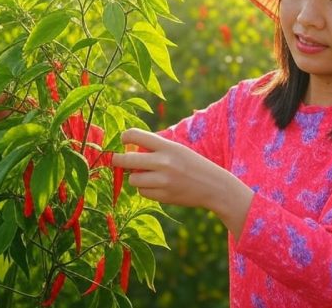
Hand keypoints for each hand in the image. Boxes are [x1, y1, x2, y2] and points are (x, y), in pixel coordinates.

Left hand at [112, 128, 253, 238]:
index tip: (123, 140)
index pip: (135, 135)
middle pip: (126, 160)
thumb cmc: (193, 164)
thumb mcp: (177, 150)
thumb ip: (156, 148)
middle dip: (118, 160)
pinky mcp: (164, 196)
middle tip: (117, 160)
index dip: (125, 137)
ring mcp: (163, 181)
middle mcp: (164, 162)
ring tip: (146, 175)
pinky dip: (145, 189)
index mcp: (167, 146)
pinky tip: (156, 186)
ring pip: (132, 179)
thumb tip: (128, 150)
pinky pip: (142, 192)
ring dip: (135, 177)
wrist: (214, 186)